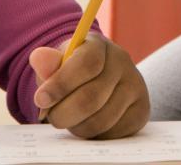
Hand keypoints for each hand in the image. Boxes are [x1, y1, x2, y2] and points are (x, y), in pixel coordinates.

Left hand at [30, 34, 148, 138]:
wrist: (96, 81)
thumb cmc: (71, 73)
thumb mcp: (57, 65)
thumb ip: (47, 65)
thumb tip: (38, 57)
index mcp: (99, 46)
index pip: (87, 63)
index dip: (61, 84)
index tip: (41, 99)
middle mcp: (123, 63)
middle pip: (91, 98)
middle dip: (63, 114)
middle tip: (52, 117)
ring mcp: (136, 86)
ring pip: (101, 120)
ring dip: (77, 126)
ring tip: (71, 119)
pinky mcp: (141, 111)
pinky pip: (113, 133)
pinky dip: (94, 134)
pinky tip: (89, 122)